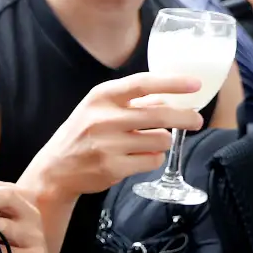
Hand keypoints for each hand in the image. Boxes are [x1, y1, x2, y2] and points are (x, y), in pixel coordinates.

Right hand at [22, 72, 205, 200]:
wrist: (55, 169)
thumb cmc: (83, 134)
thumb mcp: (99, 109)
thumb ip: (132, 102)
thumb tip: (172, 99)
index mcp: (101, 96)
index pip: (142, 84)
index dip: (172, 83)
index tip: (195, 84)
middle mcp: (103, 118)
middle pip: (160, 116)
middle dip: (185, 118)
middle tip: (196, 121)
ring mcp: (108, 145)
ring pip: (161, 140)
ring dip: (162, 142)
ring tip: (146, 144)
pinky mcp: (113, 168)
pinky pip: (152, 161)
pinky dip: (152, 159)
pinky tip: (136, 159)